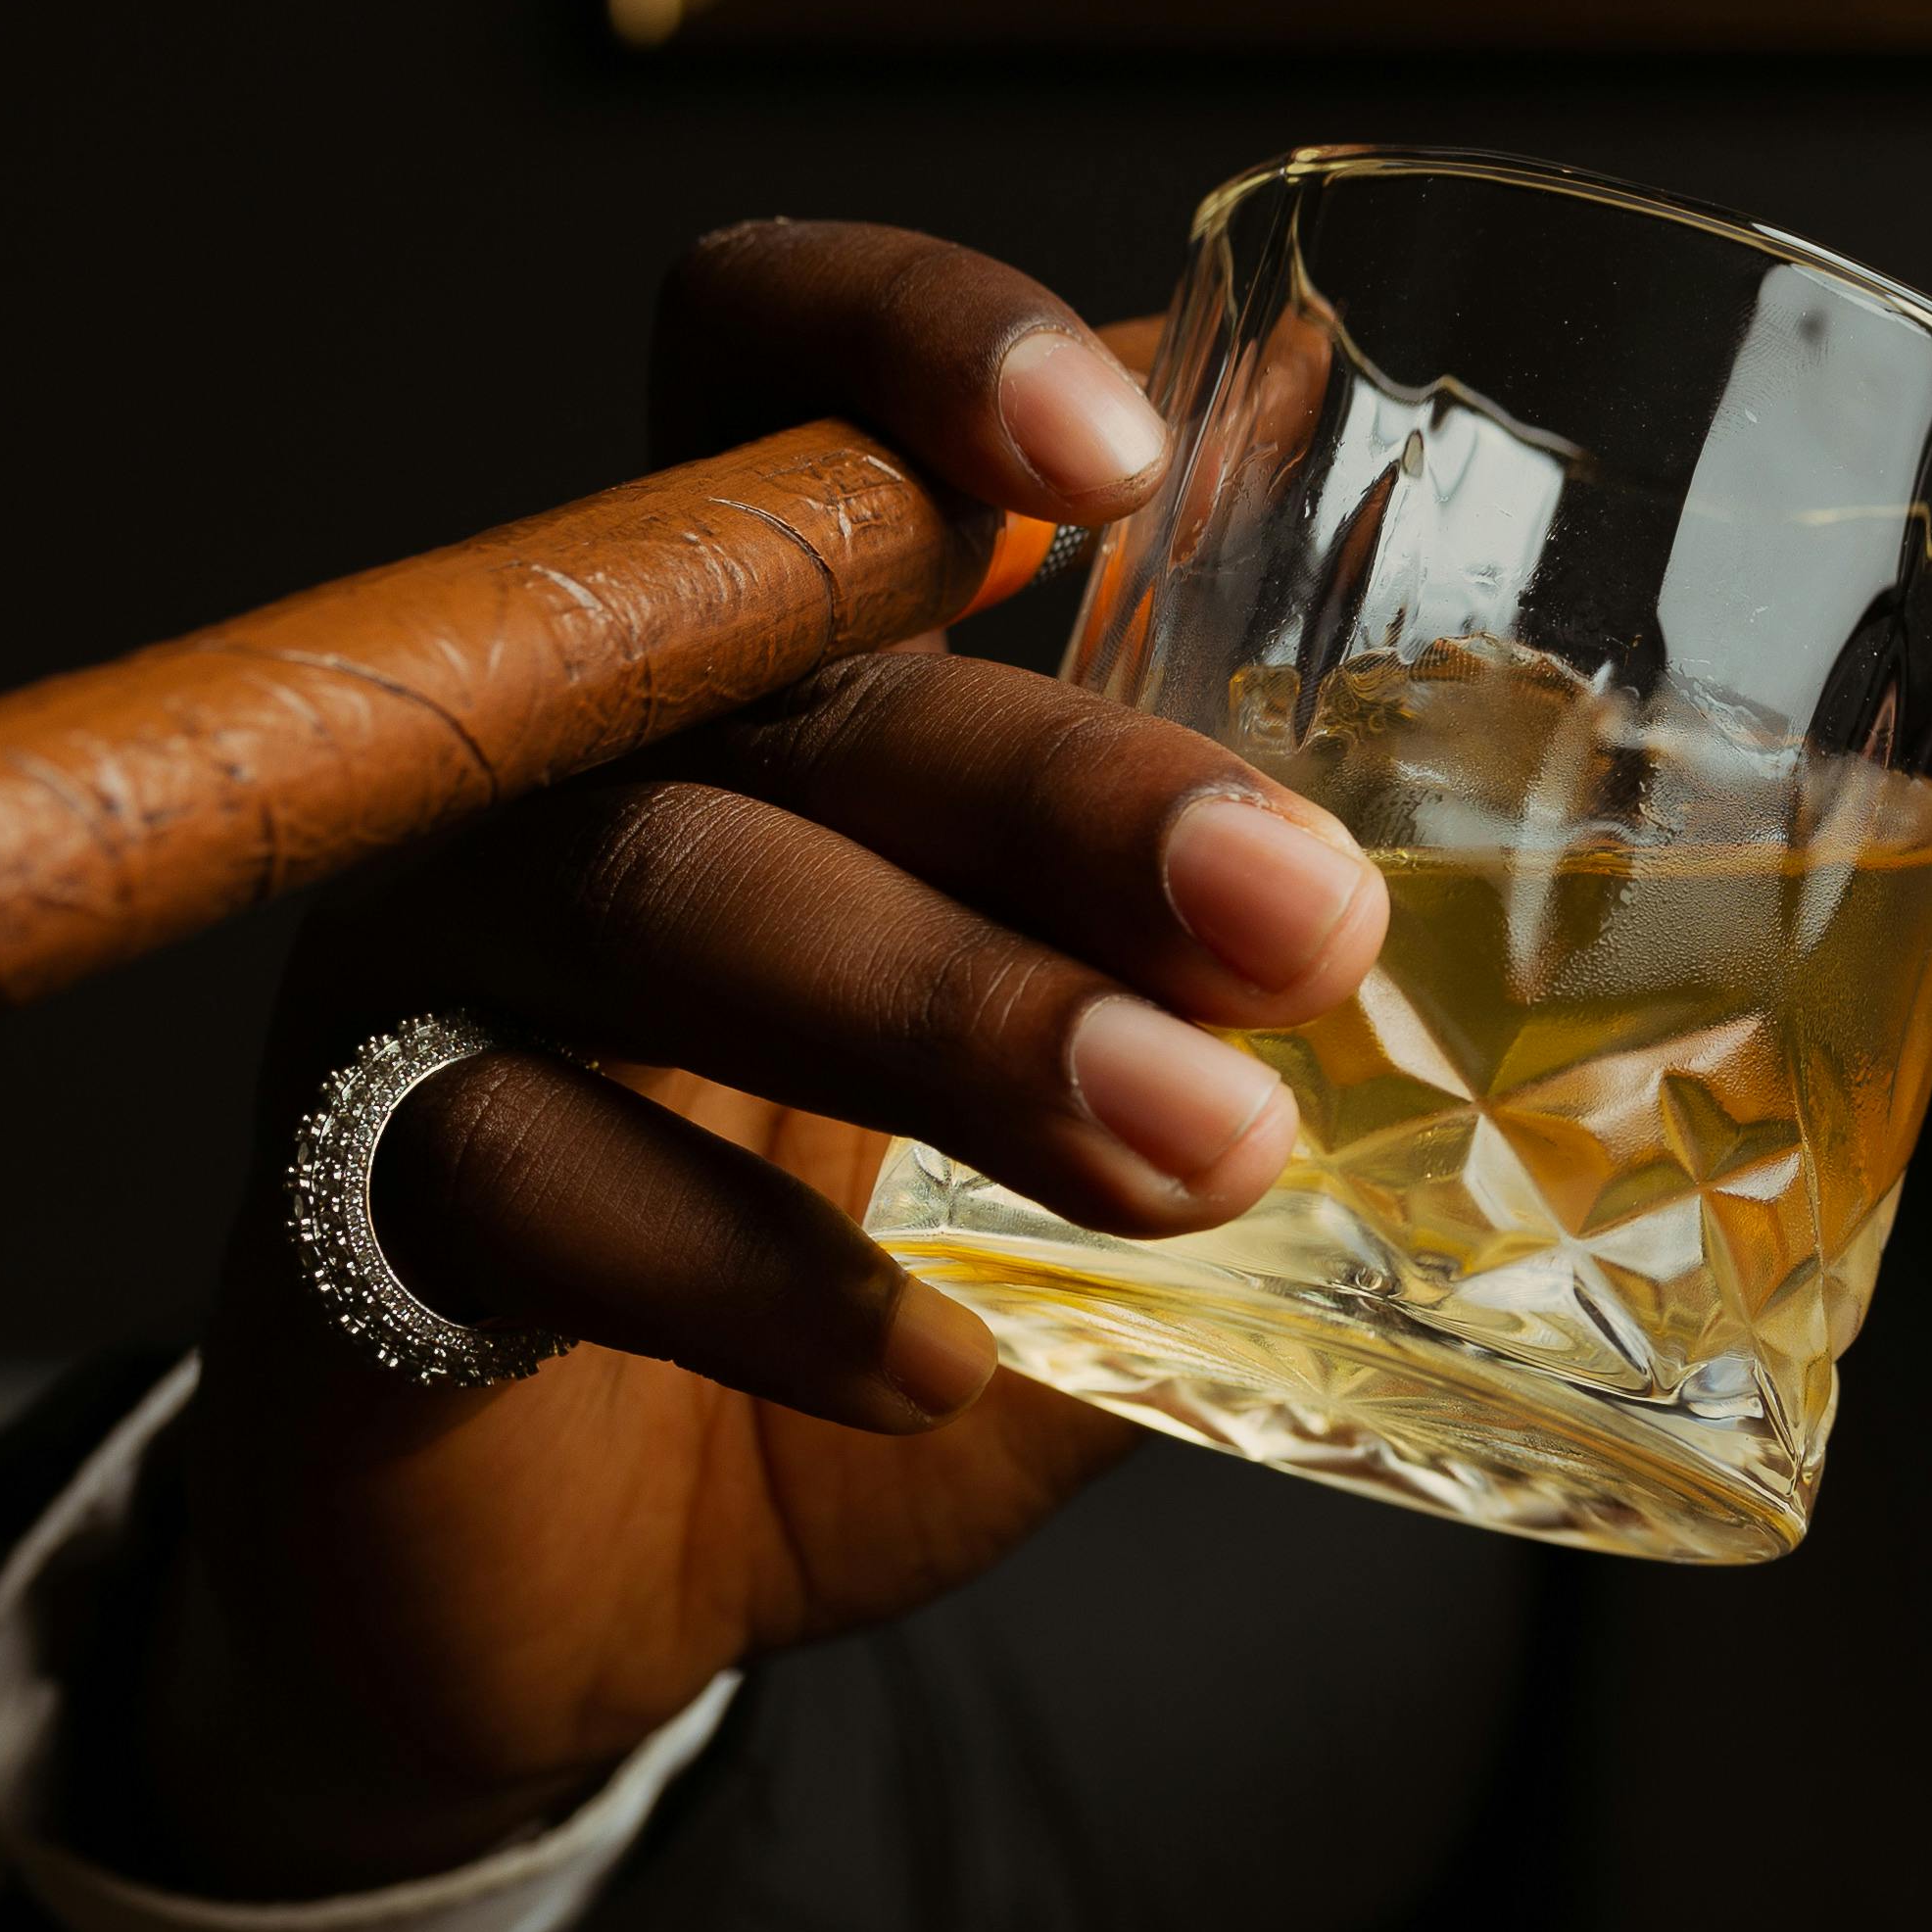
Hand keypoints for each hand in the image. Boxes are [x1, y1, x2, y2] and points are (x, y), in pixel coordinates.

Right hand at [124, 225, 1388, 1897]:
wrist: (591, 1593)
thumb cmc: (874, 1277)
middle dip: (1070, 777)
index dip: (915, 338)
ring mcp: (431, 960)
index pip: (772, 361)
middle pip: (785, 652)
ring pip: (662, 884)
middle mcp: (577, 755)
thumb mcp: (1107, 1113)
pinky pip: (525, 1173)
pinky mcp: (340, 1201)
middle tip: (1311, 926)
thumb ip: (1265, 983)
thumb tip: (1591, 883)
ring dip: (958, 1010)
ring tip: (1201, 1154)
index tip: (1133, 447)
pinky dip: (754, 1272)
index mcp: (767, 668)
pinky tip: (938, 1363)